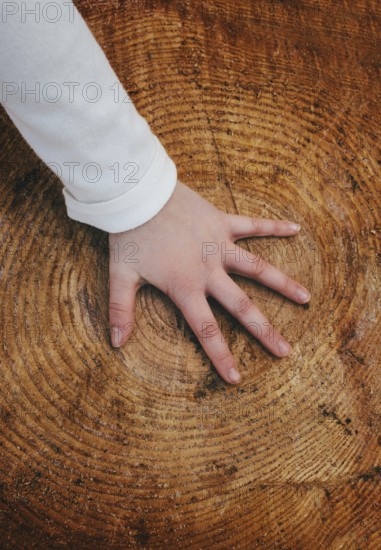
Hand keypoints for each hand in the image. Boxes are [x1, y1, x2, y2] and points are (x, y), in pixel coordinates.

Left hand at [108, 180, 309, 384]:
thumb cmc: (129, 235)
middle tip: (286, 351)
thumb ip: (121, 310)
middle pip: (242, 306)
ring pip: (258, 267)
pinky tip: (296, 228)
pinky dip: (274, 226)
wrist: (138, 194)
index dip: (221, 355)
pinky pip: (253, 224)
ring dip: (283, 284)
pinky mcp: (221, 221)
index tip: (237, 378)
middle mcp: (208, 268)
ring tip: (306, 298)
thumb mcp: (120, 275)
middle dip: (264, 331)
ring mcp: (219, 244)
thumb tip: (116, 343)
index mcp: (185, 285)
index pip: (206, 329)